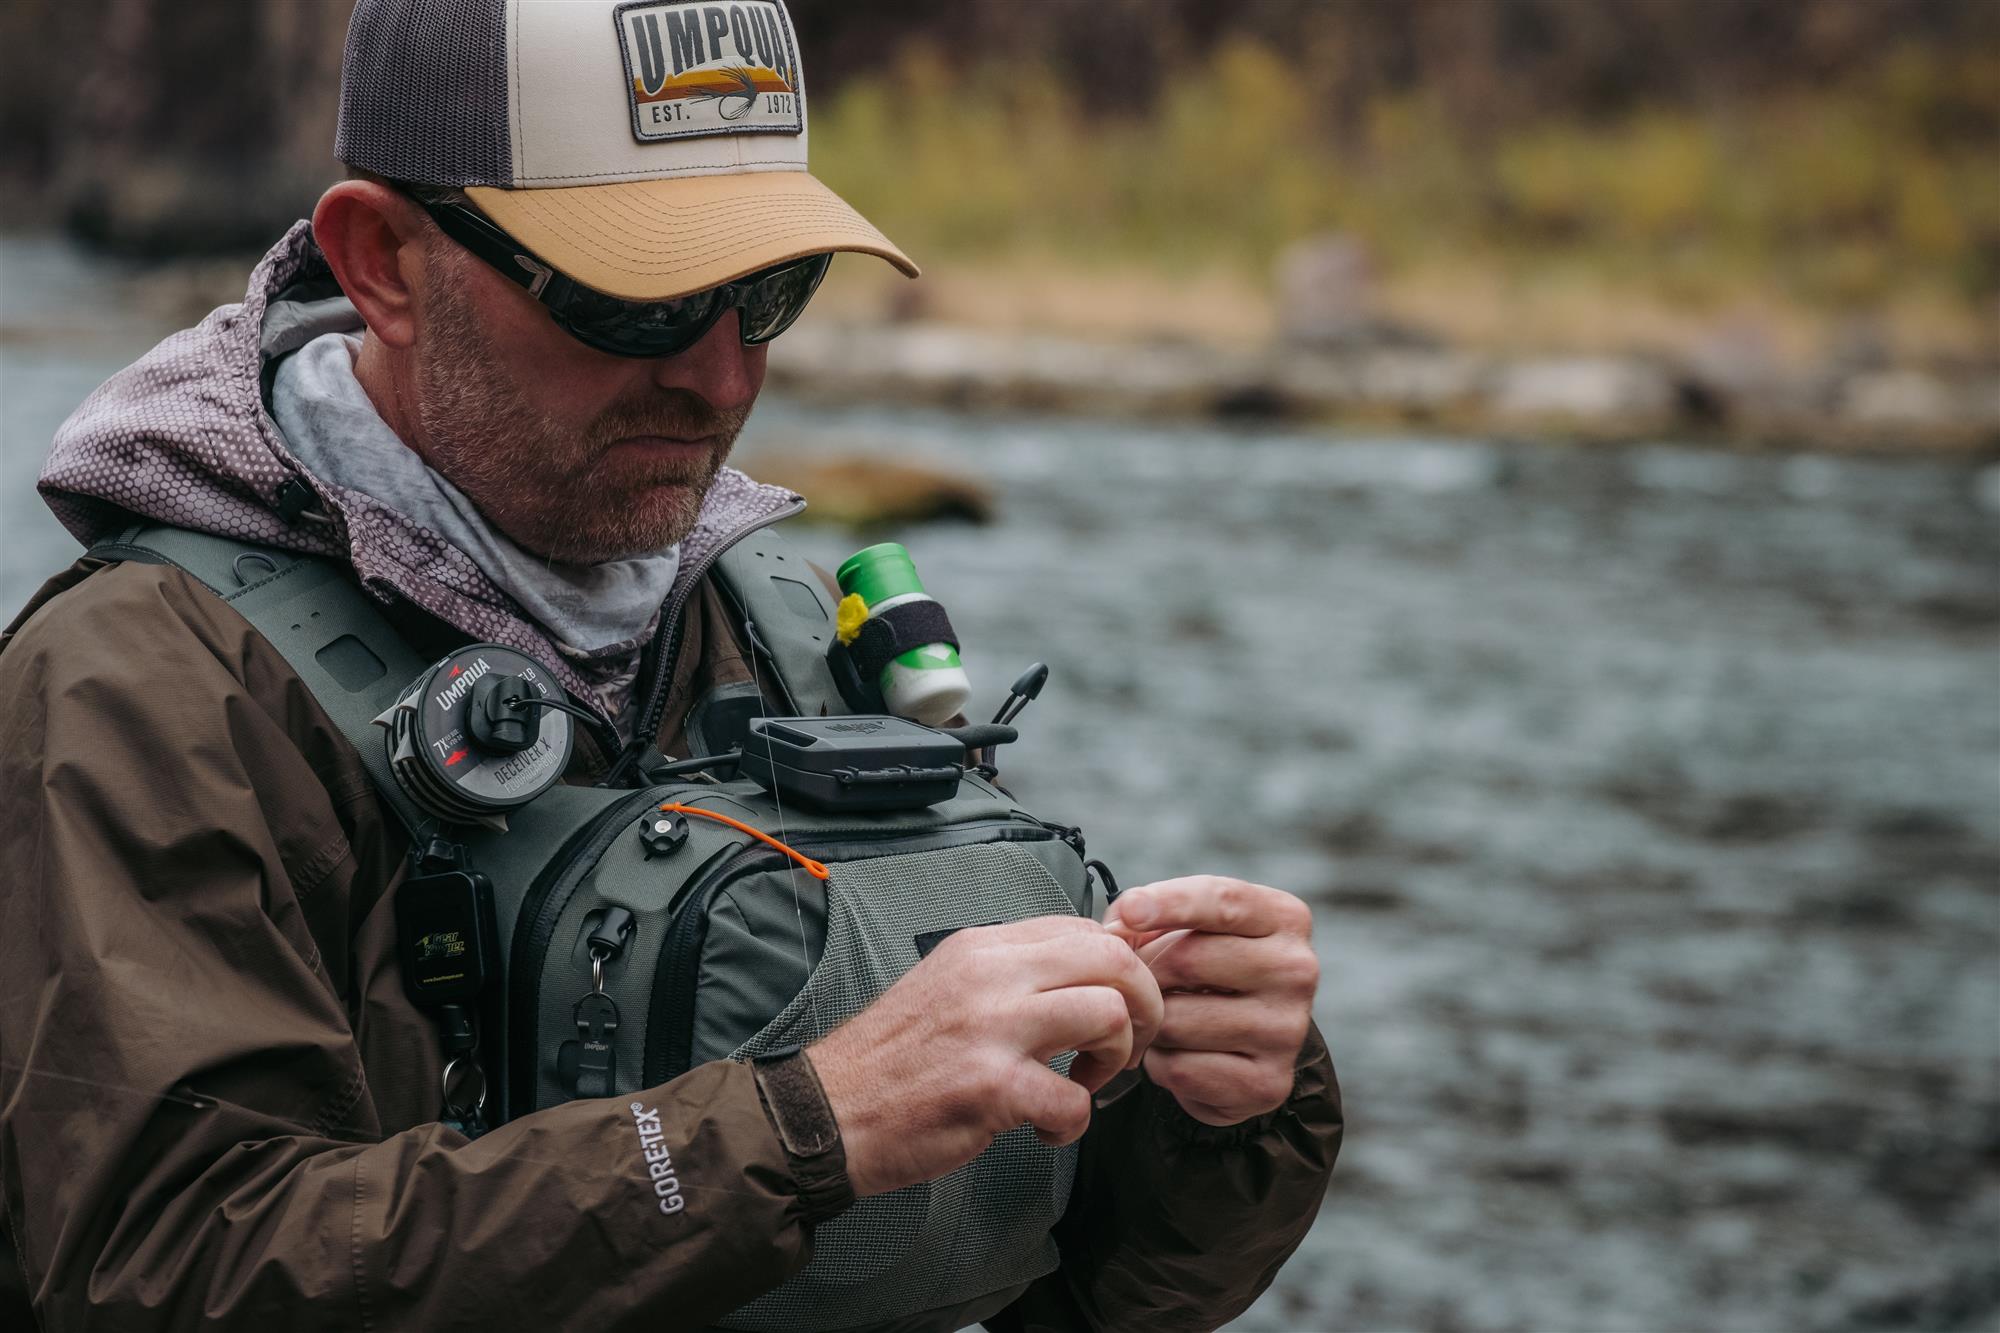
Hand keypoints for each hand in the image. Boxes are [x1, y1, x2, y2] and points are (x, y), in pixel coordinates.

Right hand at [810, 915, 1164, 1196]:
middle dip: (1143, 1005)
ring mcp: (990, 1028)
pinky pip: (1075, 1099)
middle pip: (1113, 958)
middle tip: (1125, 1044)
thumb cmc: (890, 1061)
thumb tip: (1083, 973)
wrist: (825, 1112)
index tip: (1118, 1005)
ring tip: (1085, 1082)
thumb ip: (1009, 975)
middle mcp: (989, 975)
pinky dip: (1074, 1122)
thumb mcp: (948, 985)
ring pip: (1109, 1015)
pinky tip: (1045, 1129)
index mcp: (981, 947)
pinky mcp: (990, 1087)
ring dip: (1116, 1059)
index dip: (1121, 969)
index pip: (1086, 928)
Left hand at [1105, 876, 1318, 1126]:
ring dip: (1151, 1022)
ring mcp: (1287, 1031)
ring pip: (1176, 1020)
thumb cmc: (1208, 971)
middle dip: (1146, 971)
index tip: (1129, 912)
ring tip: (1163, 1018)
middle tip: (1138, 983)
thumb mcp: (1189, 928)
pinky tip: (1176, 1053)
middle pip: (1188, 960)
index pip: (1223, 901)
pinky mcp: (1268, 1083)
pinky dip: (1160, 1063)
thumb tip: (1118, 927)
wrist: (1245, 1047)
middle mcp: (1296, 971)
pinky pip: (1180, 1069)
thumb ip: (1151, 918)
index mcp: (1284, 918)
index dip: (1169, 903)